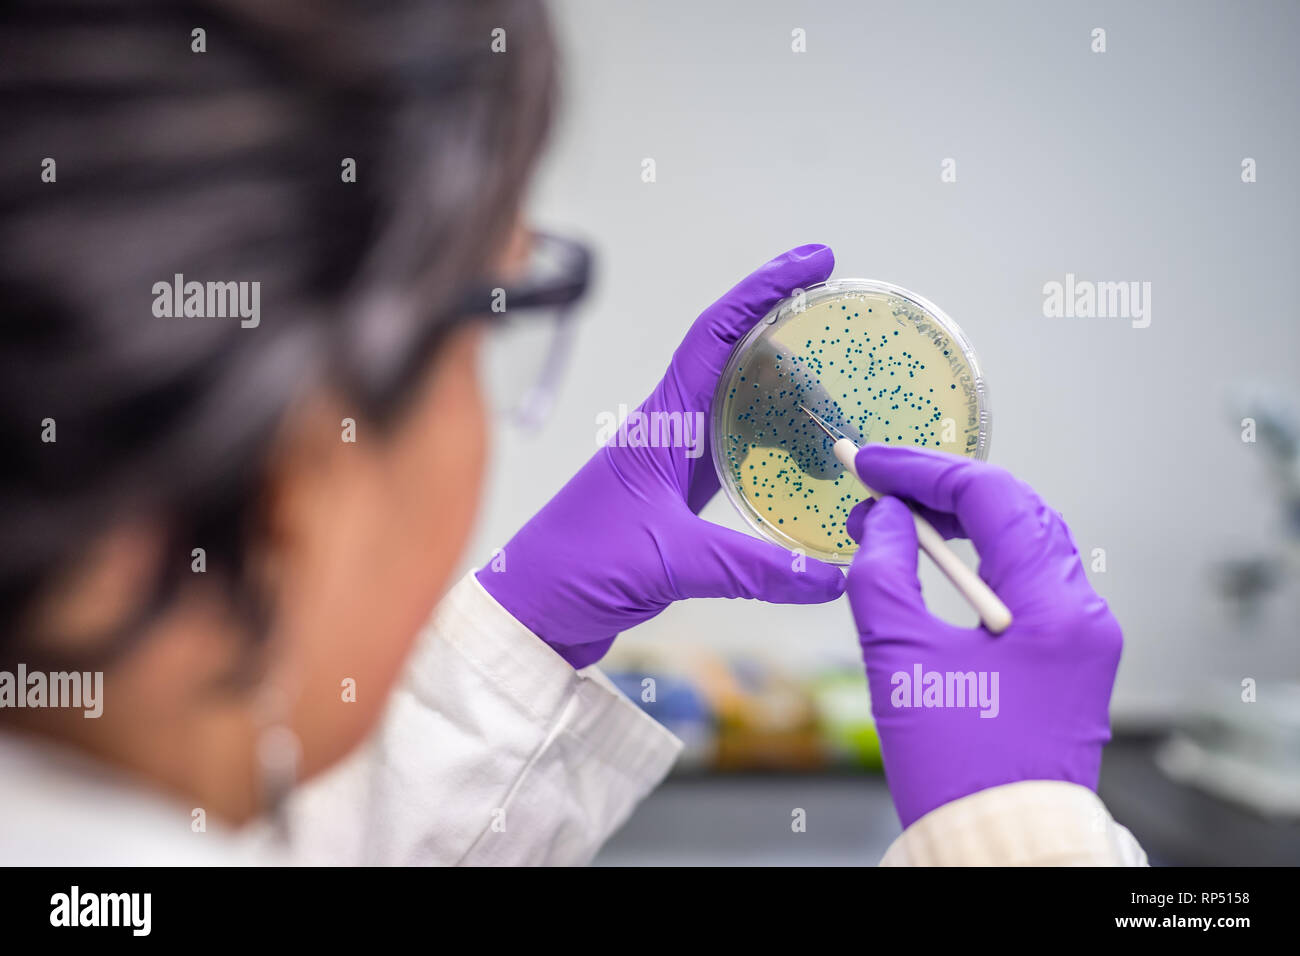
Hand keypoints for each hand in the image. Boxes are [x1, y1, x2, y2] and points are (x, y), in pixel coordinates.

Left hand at [478, 245, 846, 667]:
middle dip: (798, 363)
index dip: (765, 290)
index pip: (716, 334)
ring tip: (836, 441)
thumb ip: (753, 568)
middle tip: (844, 381)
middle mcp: (668, 432)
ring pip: (744, 415)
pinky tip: (804, 478)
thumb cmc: (575, 567)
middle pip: (742, 368)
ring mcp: (673, 465)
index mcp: (659, 424)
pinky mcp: (678, 502)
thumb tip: (830, 576)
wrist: (529, 612)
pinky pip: (738, 461)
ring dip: (791, 417)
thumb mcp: (670, 563)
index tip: (816, 262)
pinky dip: (776, 460)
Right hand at [844, 445, 1121, 827]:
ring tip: (895, 518)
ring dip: (961, 520)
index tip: (870, 465)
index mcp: (1054, 609)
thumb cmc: (954, 766)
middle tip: (878, 484)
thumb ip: (882, 574)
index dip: (923, 472)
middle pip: (1016, 511)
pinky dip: (980, 559)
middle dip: (942, 488)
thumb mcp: (900, 660)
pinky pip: (1026, 581)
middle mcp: (1084, 613)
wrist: (1002, 843)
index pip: (992, 498)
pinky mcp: (1069, 657)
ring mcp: (1083, 635)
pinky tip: (934, 559)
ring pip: (1024, 542)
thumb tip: (882, 518)